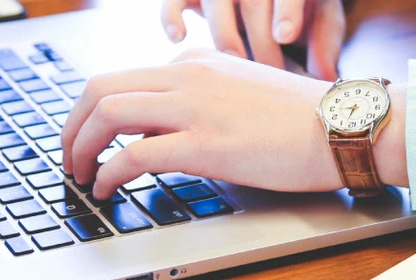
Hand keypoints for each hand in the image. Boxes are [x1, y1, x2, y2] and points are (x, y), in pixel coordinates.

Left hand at [61, 49, 407, 198]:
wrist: (345, 126)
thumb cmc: (304, 119)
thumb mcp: (241, 94)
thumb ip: (199, 103)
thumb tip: (158, 132)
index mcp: (197, 63)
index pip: (124, 78)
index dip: (93, 112)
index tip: (88, 137)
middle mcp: (189, 76)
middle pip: (100, 88)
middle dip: (72, 125)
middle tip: (69, 156)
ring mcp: (196, 107)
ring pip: (108, 113)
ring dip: (80, 147)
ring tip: (80, 174)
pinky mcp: (206, 144)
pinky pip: (134, 154)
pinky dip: (108, 173)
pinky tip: (107, 189)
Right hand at [160, 0, 345, 79]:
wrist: (272, 0)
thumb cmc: (301, 11)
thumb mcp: (320, 19)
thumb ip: (324, 44)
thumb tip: (327, 78)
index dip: (287, 10)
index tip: (284, 35)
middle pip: (253, 5)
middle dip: (261, 45)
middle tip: (269, 80)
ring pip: (217, 6)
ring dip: (226, 40)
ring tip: (236, 74)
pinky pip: (173, 1)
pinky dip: (171, 17)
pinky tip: (178, 38)